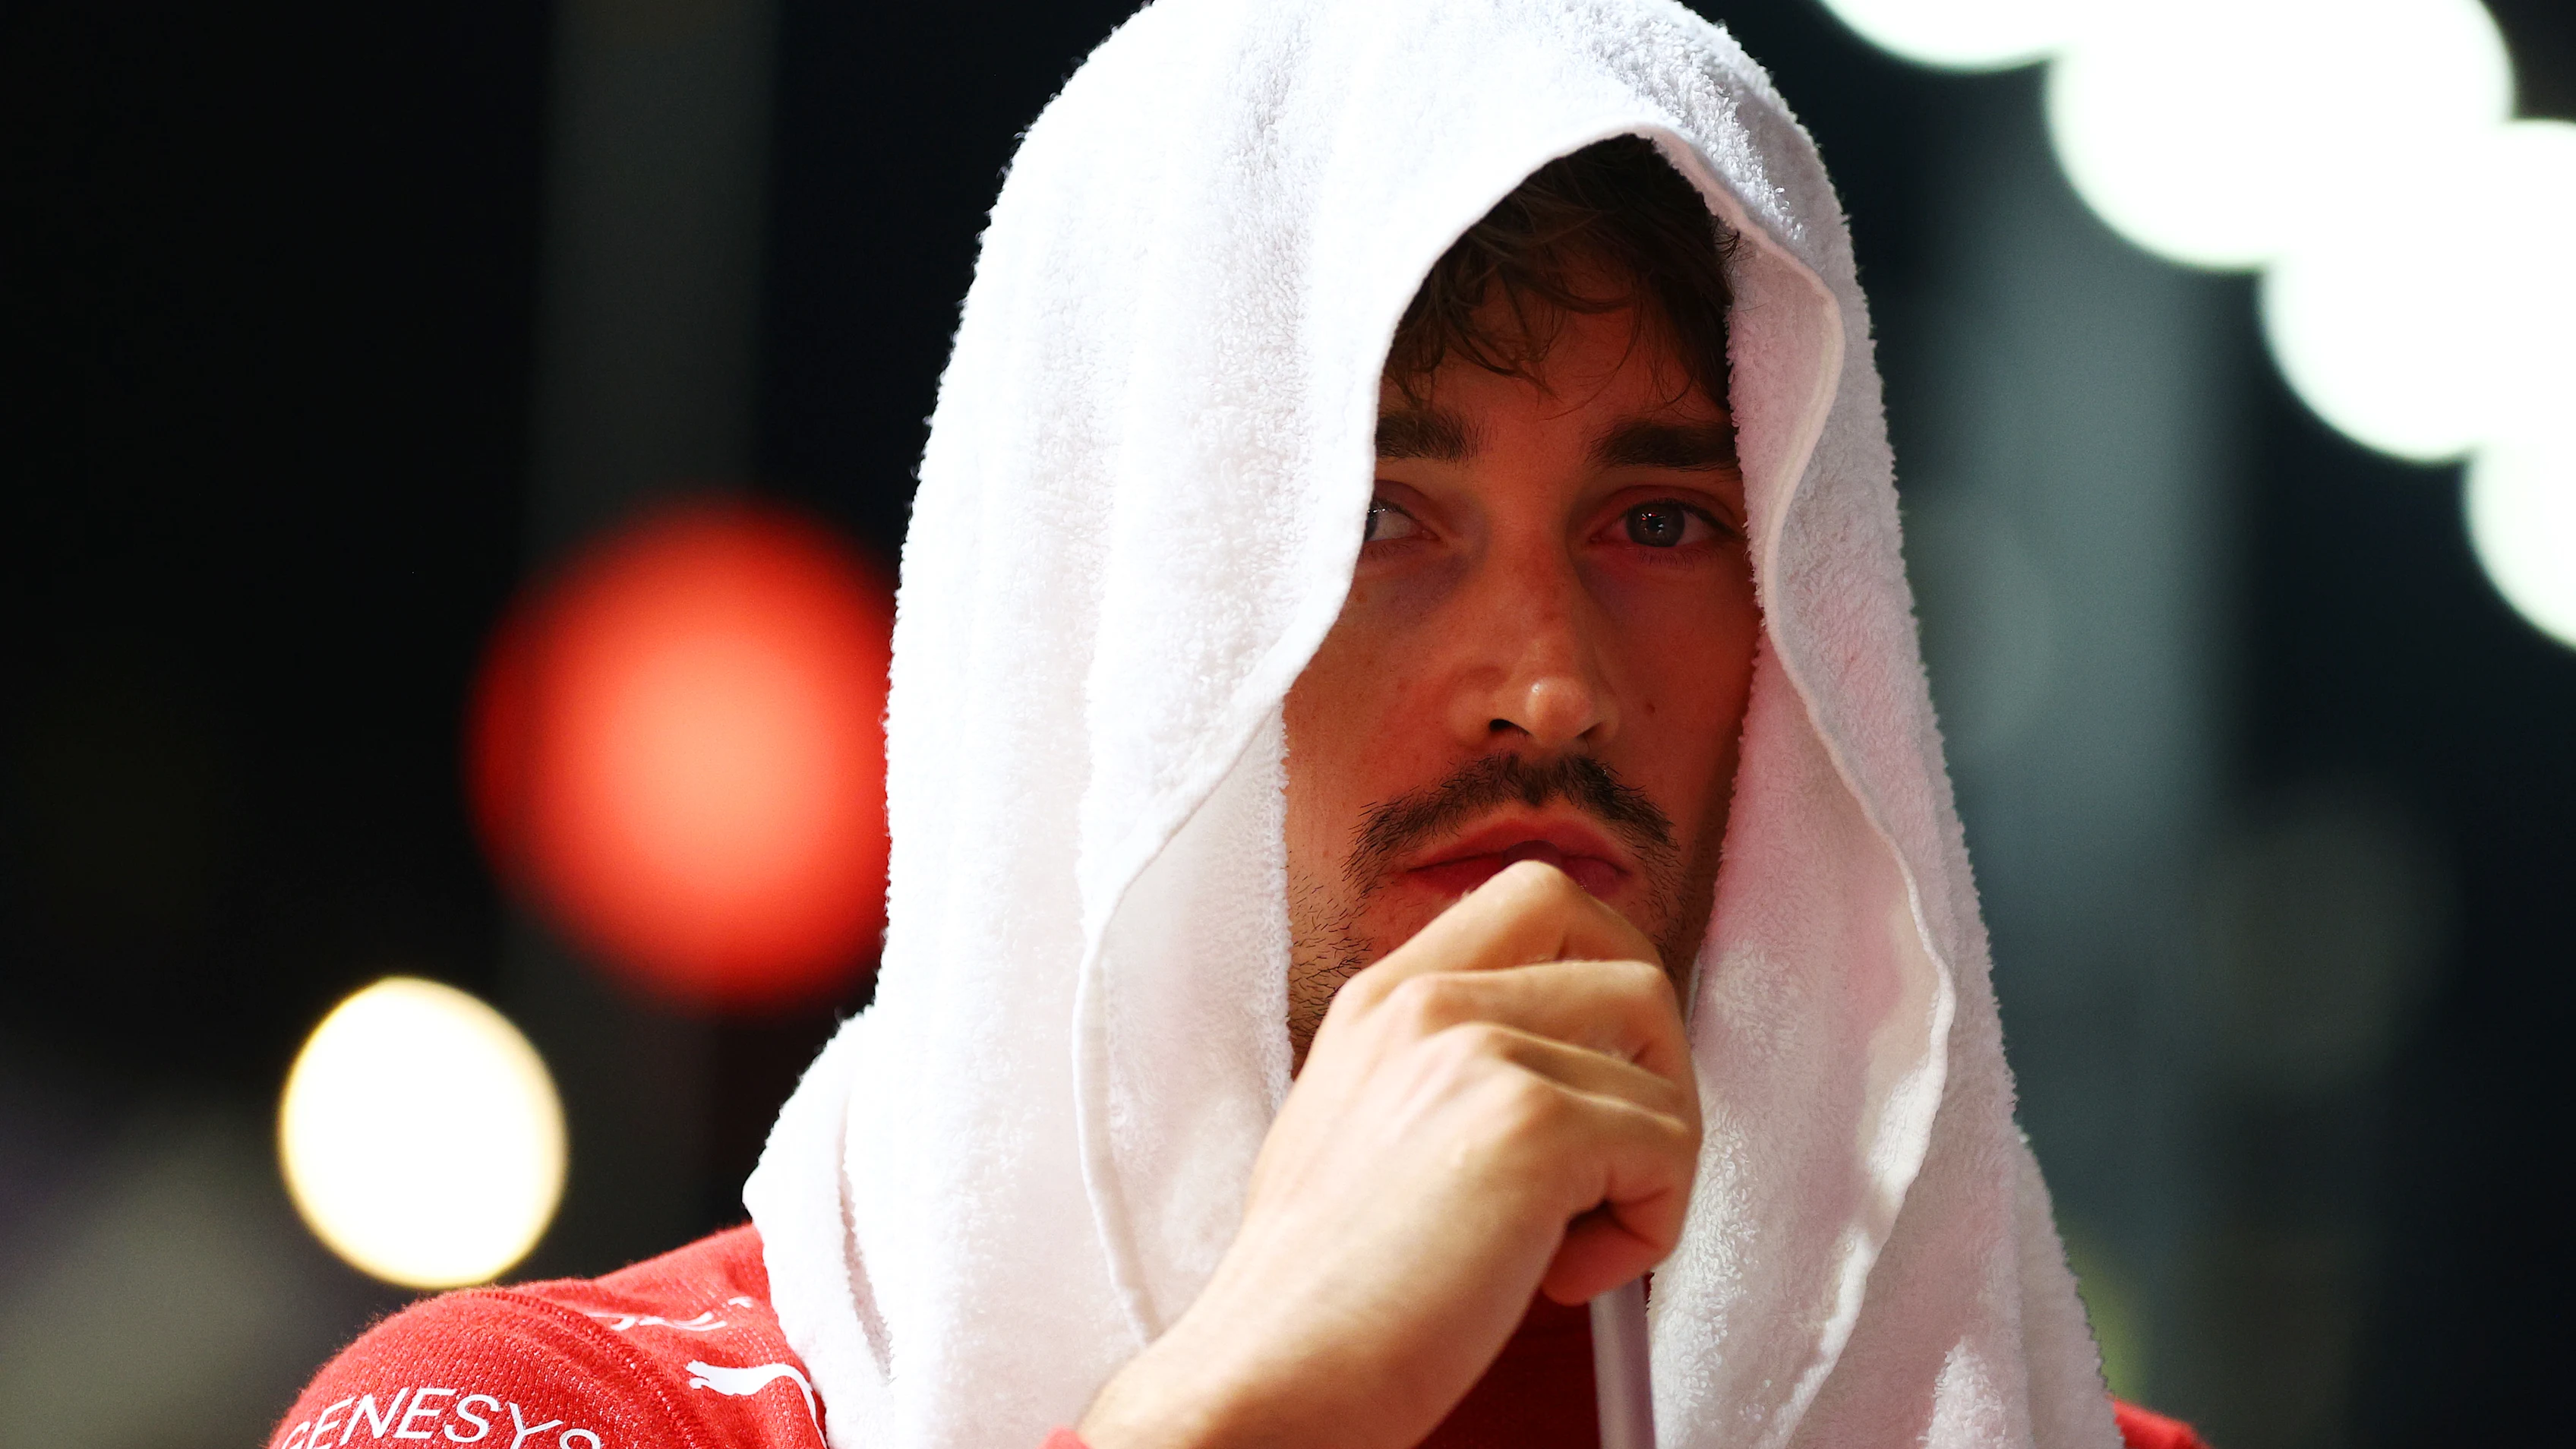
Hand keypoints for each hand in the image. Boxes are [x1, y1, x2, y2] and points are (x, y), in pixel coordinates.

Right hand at [1078, 861, 1700, 1448]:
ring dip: (1652, 1168)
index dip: (1604, 970)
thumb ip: (1441, 1066)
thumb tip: (1560, 1068)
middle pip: (1628, 959)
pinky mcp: (1529, 1127)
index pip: (1537, 898)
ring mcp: (1478, 1054)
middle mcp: (1428, 1003)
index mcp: (1384, 996)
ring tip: (1571, 1238)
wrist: (1273, 1373)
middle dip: (1661, 1061)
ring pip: (1662, 1073)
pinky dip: (1648, 1232)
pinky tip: (1562, 1277)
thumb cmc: (1316, 1289)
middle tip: (1623, 1150)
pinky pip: (1668, 1153)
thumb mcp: (1355, 1122)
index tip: (1606, 1063)